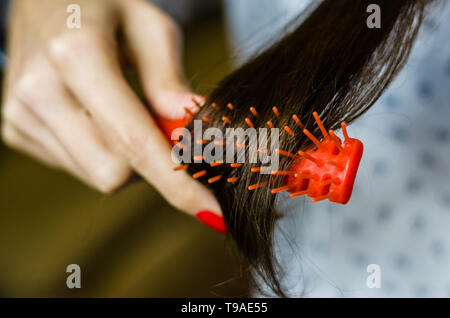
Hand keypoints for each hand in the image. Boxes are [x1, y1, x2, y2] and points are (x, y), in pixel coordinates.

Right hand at [1, 0, 222, 228]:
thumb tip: (191, 126)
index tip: (211, 210)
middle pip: (113, 173)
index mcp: (77, 56)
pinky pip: (78, 166)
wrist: (45, 1)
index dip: (177, 183)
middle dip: (151, 166)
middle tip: (166, 135)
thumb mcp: (149, 27)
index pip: (133, 141)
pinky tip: (100, 119)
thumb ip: (169, 80)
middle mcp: (39, 90)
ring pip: (97, 175)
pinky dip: (102, 153)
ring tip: (128, 114)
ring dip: (127, 158)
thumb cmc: (105, 7)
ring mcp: (20, 114)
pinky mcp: (16, 130)